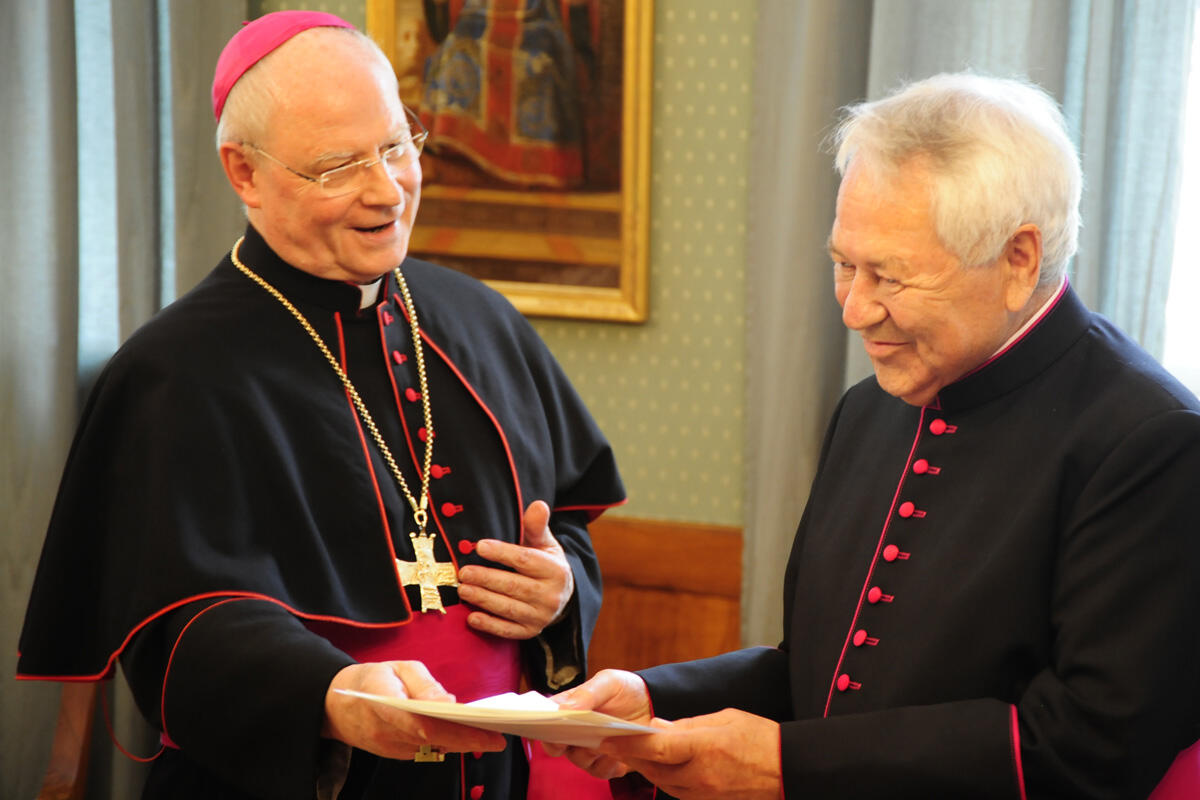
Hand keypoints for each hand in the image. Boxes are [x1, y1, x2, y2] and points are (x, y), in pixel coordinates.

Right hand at [322, 661, 505, 759]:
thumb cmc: (371, 679)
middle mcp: (387, 733)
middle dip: (468, 741)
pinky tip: (466, 736)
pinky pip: (425, 751)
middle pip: (433, 742)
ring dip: (460, 744)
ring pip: (432, 750)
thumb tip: (450, 703)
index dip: (456, 731)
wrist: (334, 704)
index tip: (484, 731)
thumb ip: (424, 685)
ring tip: (490, 735)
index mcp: (384, 704)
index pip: (424, 723)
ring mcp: (389, 748)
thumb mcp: (397, 668)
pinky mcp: (394, 754)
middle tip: (499, 739)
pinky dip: (447, 745)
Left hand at [456, 500, 573, 638]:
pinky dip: (489, 625)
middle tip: (463, 572)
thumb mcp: (545, 544)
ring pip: (508, 608)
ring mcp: (541, 616)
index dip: (502, 553)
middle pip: (514, 586)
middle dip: (486, 579)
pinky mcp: (531, 632)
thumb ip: (536, 526)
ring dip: (483, 599)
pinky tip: (472, 617)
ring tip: (463, 589)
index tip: (479, 546)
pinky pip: (508, 630)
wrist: (561, 596)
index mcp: (555, 570)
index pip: (525, 560)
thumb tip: (538, 504)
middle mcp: (551, 595)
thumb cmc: (545, 563)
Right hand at [541, 669, 652, 778]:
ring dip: (588, 754)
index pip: (545, 718)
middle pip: (556, 744)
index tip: (544, 728)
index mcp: (570, 708)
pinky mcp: (607, 762)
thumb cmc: (627, 689)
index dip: (540, 725)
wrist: (655, 704)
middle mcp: (576, 730)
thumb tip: (563, 708)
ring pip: (577, 759)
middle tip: (575, 738)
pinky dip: (607, 765)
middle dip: (562, 744)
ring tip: (603, 744)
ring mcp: (590, 747)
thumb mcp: (609, 682)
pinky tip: (618, 756)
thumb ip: (587, 692)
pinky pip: (599, 771)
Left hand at [598, 709, 781, 799]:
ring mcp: (705, 794)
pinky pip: (678, 791)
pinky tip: (663, 766)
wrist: (789, 770)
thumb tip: (658, 728)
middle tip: (614, 741)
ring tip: (635, 752)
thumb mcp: (724, 719)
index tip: (608, 737)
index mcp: (705, 748)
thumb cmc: (760, 739)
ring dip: (647, 768)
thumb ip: (687, 725)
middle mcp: (702, 775)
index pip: (657, 748)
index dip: (629, 744)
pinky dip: (666, 778)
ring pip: (663, 782)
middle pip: (654, 769)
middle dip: (632, 756)